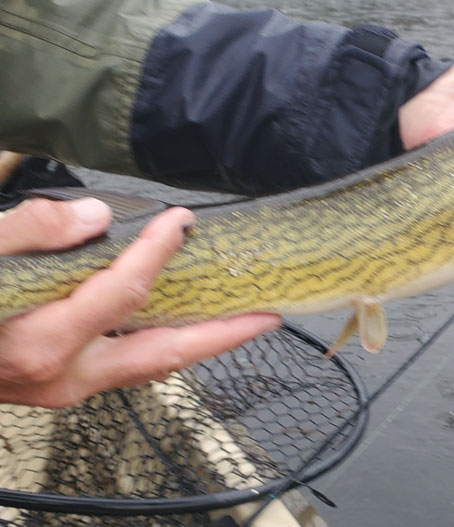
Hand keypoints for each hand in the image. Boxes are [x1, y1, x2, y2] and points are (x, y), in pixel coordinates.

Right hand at [0, 198, 280, 407]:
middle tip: (271, 315)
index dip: (158, 251)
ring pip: (149, 366)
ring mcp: (64, 388)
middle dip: (223, 336)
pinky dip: (160, 344)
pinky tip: (178, 320)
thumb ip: (32, 231)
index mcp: (42, 341)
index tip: (181, 221)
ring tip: (240, 319)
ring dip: (198, 343)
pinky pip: (126, 365)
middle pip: (165, 355)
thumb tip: (96, 216)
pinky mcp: (61, 385)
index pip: (125, 291)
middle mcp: (63, 375)